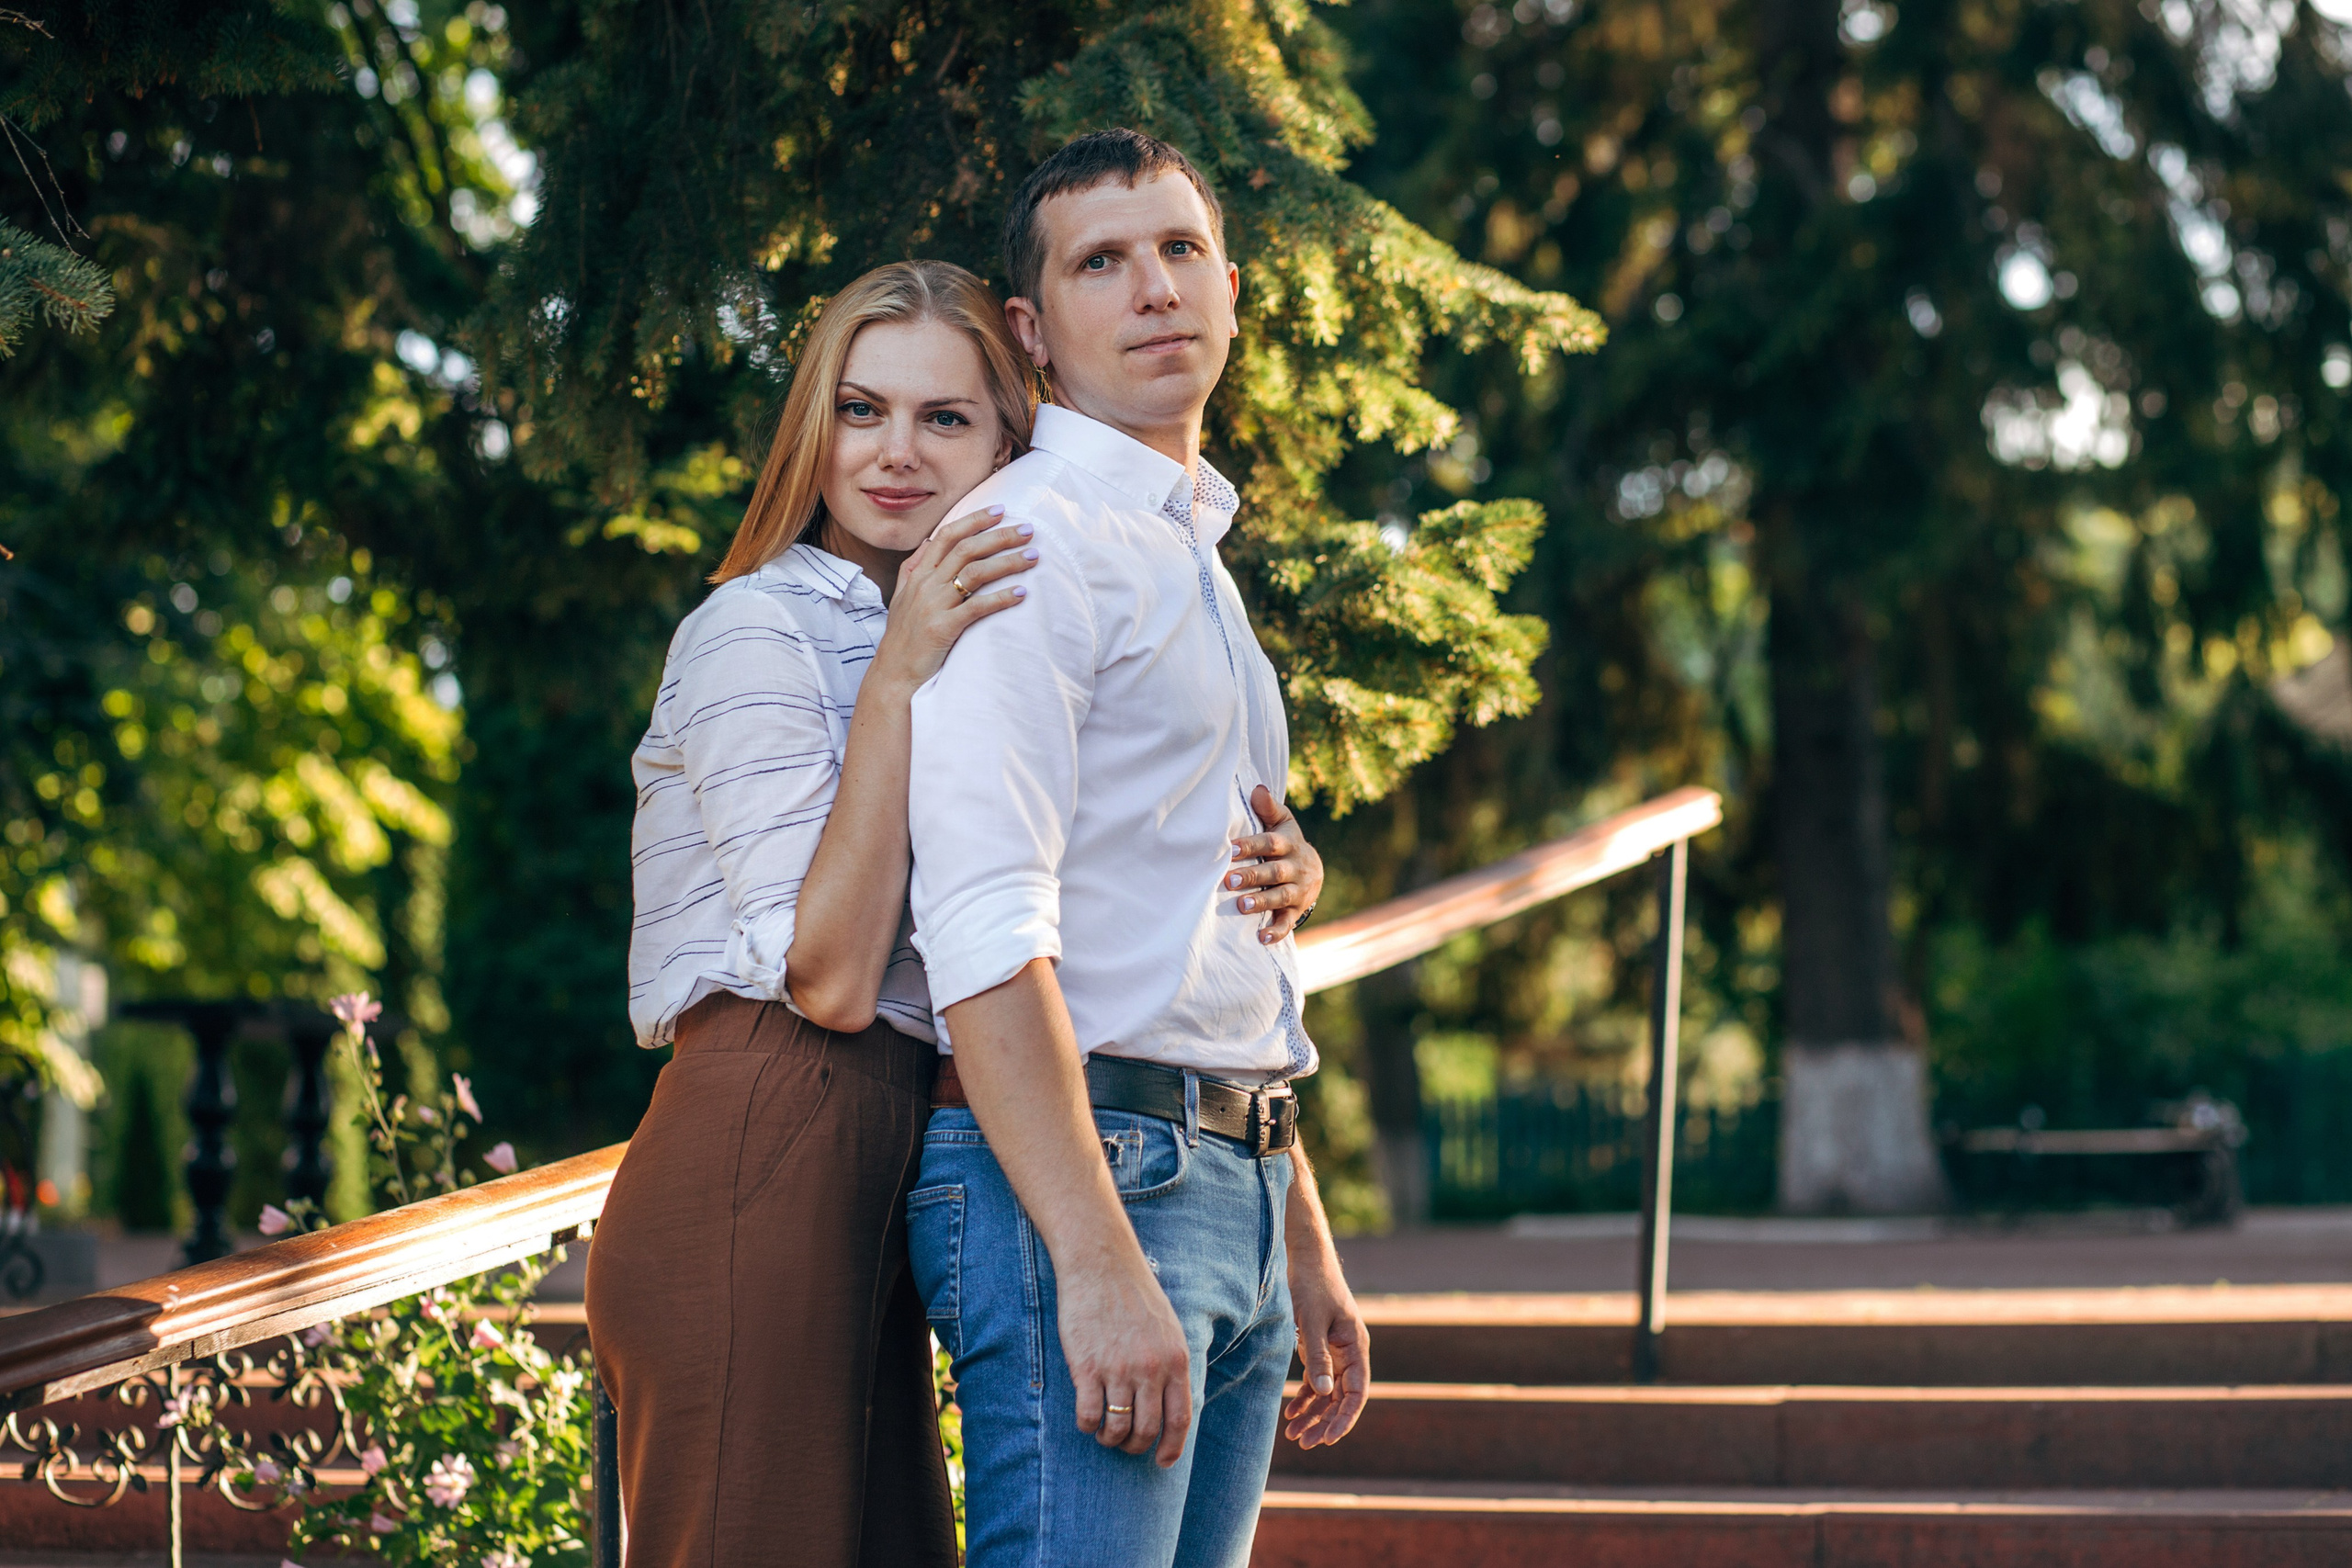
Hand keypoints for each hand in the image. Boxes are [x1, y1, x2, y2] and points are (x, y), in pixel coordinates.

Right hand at [871, 506, 1037, 689]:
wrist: (894, 675)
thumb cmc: (903, 637)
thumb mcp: (902, 597)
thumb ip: (913, 567)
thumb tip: (927, 542)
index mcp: (918, 574)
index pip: (947, 535)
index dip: (974, 519)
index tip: (1000, 510)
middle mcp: (926, 585)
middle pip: (966, 549)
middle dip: (1000, 536)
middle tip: (1029, 529)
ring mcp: (934, 605)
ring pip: (974, 573)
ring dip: (1007, 562)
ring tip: (1033, 556)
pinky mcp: (943, 629)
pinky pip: (977, 607)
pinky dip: (1001, 598)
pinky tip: (1021, 593)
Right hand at [1060, 1252, 1194, 1466]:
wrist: (1100, 1264)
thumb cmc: (1134, 1294)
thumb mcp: (1168, 1328)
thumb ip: (1171, 1365)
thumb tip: (1171, 1405)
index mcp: (1175, 1360)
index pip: (1180, 1420)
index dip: (1172, 1448)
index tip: (1162, 1461)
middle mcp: (1151, 1368)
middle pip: (1147, 1430)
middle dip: (1135, 1446)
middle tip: (1124, 1443)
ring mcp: (1118, 1369)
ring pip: (1117, 1428)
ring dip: (1110, 1439)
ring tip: (1103, 1431)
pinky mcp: (1087, 1367)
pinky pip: (1088, 1415)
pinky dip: (1087, 1425)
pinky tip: (1085, 1418)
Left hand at [1228, 784, 1323, 943]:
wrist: (1313, 871)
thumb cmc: (1287, 843)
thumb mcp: (1283, 823)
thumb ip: (1268, 809)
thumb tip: (1256, 789)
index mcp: (1289, 845)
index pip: (1271, 844)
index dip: (1252, 845)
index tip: (1231, 848)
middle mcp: (1295, 868)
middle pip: (1274, 872)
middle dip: (1253, 876)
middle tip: (1229, 880)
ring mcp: (1297, 891)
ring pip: (1281, 897)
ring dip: (1262, 902)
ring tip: (1242, 906)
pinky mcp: (1296, 911)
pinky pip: (1288, 922)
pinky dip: (1277, 931)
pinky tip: (1262, 938)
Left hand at [1282, 1240, 1368, 1448]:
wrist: (1305, 1258)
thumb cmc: (1312, 1285)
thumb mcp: (1312, 1320)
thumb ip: (1317, 1356)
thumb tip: (1323, 1393)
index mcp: (1356, 1346)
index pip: (1357, 1393)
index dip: (1344, 1418)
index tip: (1328, 1438)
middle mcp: (1349, 1352)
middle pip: (1341, 1398)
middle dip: (1324, 1422)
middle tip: (1304, 1443)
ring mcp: (1334, 1352)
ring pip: (1327, 1393)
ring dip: (1313, 1414)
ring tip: (1294, 1434)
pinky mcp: (1319, 1348)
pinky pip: (1315, 1380)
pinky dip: (1304, 1397)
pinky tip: (1290, 1412)